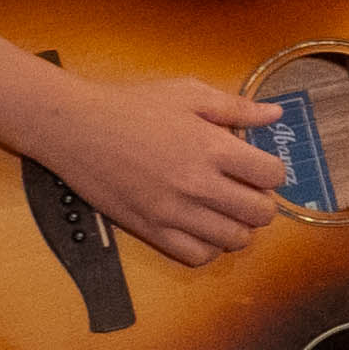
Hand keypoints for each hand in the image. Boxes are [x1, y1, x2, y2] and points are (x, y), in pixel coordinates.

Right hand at [43, 72, 293, 268]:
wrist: (74, 127)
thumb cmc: (130, 106)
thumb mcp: (188, 93)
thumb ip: (236, 107)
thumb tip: (274, 114)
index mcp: (212, 147)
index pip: (272, 175)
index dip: (272, 172)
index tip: (259, 169)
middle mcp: (197, 183)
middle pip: (260, 214)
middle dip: (262, 203)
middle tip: (247, 193)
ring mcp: (173, 211)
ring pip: (234, 240)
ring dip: (239, 228)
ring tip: (227, 212)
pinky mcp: (150, 229)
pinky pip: (196, 256)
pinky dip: (208, 247)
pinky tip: (202, 228)